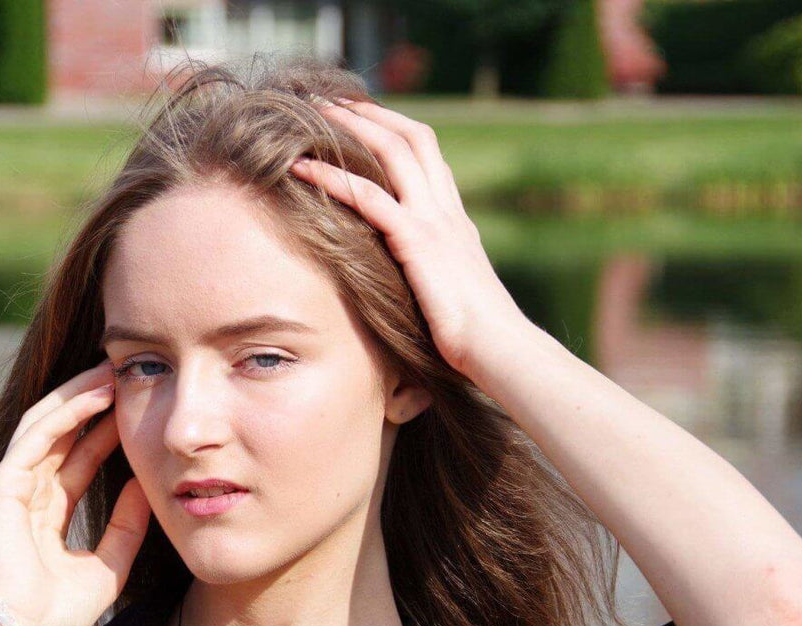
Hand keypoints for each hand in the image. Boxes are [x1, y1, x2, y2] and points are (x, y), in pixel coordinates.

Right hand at [0, 360, 152, 625]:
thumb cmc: (59, 610)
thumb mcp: (109, 563)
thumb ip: (128, 526)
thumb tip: (149, 485)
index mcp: (48, 510)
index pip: (79, 456)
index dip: (106, 429)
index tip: (136, 406)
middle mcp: (29, 491)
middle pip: (63, 432)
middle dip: (92, 400)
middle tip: (126, 373)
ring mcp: (13, 484)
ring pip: (48, 423)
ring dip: (80, 394)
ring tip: (112, 370)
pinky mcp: (4, 483)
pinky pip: (39, 436)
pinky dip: (67, 411)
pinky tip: (95, 393)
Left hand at [288, 97, 527, 373]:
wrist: (499, 350)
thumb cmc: (474, 339)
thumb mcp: (449, 296)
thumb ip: (430, 276)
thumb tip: (408, 287)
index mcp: (455, 220)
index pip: (427, 155)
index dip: (395, 128)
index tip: (363, 116)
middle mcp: (446, 211)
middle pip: (412, 138)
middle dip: (372, 113)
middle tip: (333, 100)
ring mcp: (433, 222)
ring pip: (392, 153)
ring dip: (351, 128)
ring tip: (313, 114)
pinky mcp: (416, 242)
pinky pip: (369, 198)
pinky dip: (333, 178)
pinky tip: (302, 168)